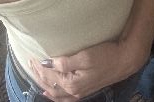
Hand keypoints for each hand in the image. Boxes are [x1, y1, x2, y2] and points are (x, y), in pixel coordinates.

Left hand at [29, 39, 149, 100]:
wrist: (124, 61)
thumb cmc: (106, 56)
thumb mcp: (85, 56)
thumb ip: (65, 62)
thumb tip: (49, 62)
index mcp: (72, 84)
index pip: (49, 75)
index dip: (38, 66)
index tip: (31, 56)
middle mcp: (74, 92)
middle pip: (50, 85)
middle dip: (38, 74)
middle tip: (30, 62)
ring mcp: (79, 92)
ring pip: (55, 92)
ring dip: (44, 83)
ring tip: (35, 74)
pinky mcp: (84, 90)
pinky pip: (64, 96)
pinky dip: (54, 94)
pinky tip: (49, 91)